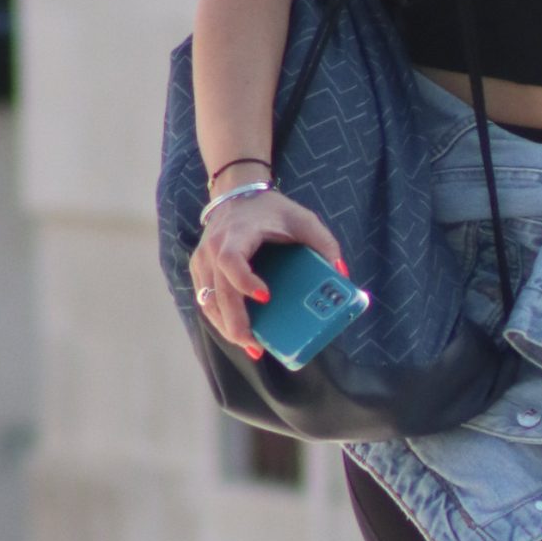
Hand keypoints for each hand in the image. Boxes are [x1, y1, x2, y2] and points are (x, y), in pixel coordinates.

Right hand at [189, 192, 347, 357]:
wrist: (236, 193)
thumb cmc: (271, 209)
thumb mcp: (303, 219)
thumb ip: (324, 243)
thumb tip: (341, 275)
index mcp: (236, 234)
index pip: (231, 260)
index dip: (244, 281)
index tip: (266, 297)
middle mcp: (213, 248)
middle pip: (218, 291)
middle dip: (236, 322)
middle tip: (255, 345)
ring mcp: (202, 261)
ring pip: (208, 301)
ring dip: (227, 327)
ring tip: (251, 347)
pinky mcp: (200, 271)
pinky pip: (206, 300)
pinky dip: (221, 320)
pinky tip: (239, 335)